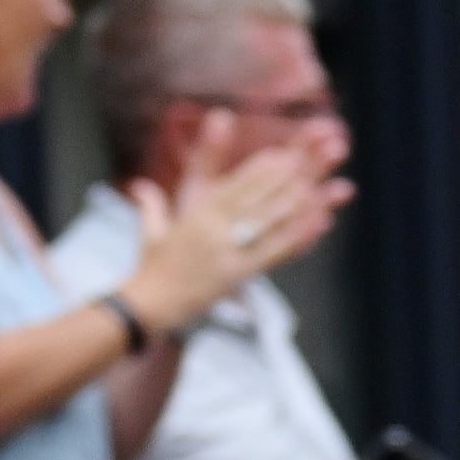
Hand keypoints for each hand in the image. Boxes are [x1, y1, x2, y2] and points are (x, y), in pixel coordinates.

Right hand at [130, 146, 322, 328]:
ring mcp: (227, 251)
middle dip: (282, 177)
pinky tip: (320, 222)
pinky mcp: (237, 274)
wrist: (148, 305)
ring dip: (295, 199)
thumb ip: (149, 205)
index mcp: (197, 216)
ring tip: (320, 182)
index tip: (280, 154)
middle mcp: (214, 230)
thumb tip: (139, 186)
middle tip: (309, 159)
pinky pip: (274, 252)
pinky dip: (298, 235)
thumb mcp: (150, 233)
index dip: (257, 171)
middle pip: (254, 198)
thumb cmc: (150, 270)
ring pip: (267, 220)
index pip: (232, 187)